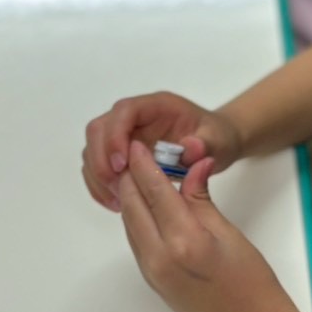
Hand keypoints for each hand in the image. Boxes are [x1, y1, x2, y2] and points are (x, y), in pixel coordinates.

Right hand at [82, 91, 242, 212]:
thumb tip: (189, 148)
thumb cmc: (217, 137)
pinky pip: (98, 167)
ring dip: (99, 177)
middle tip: (117, 188)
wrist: (215, 143)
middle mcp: (135, 117)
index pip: (124, 111)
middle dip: (101, 160)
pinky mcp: (120, 153)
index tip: (122, 166)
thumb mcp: (219, 140)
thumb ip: (206, 143)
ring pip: (93, 150)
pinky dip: (101, 186)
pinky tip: (117, 205)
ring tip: (118, 202)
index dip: (116, 135)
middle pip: (99, 129)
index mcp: (156, 106)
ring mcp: (124, 134)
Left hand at [119, 142, 297, 311]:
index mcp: (184, 240)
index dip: (144, 165)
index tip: (138, 144)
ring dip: (131, 197)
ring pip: (131, 224)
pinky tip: (146, 205)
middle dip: (131, 178)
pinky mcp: (151, 280)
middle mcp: (159, 257)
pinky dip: (138, 218)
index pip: (155, 192)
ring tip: (137, 173)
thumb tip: (192, 165)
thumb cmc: (250, 278)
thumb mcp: (228, 231)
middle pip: (134, 207)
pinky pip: (137, 240)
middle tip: (133, 153)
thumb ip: (201, 198)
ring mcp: (151, 272)